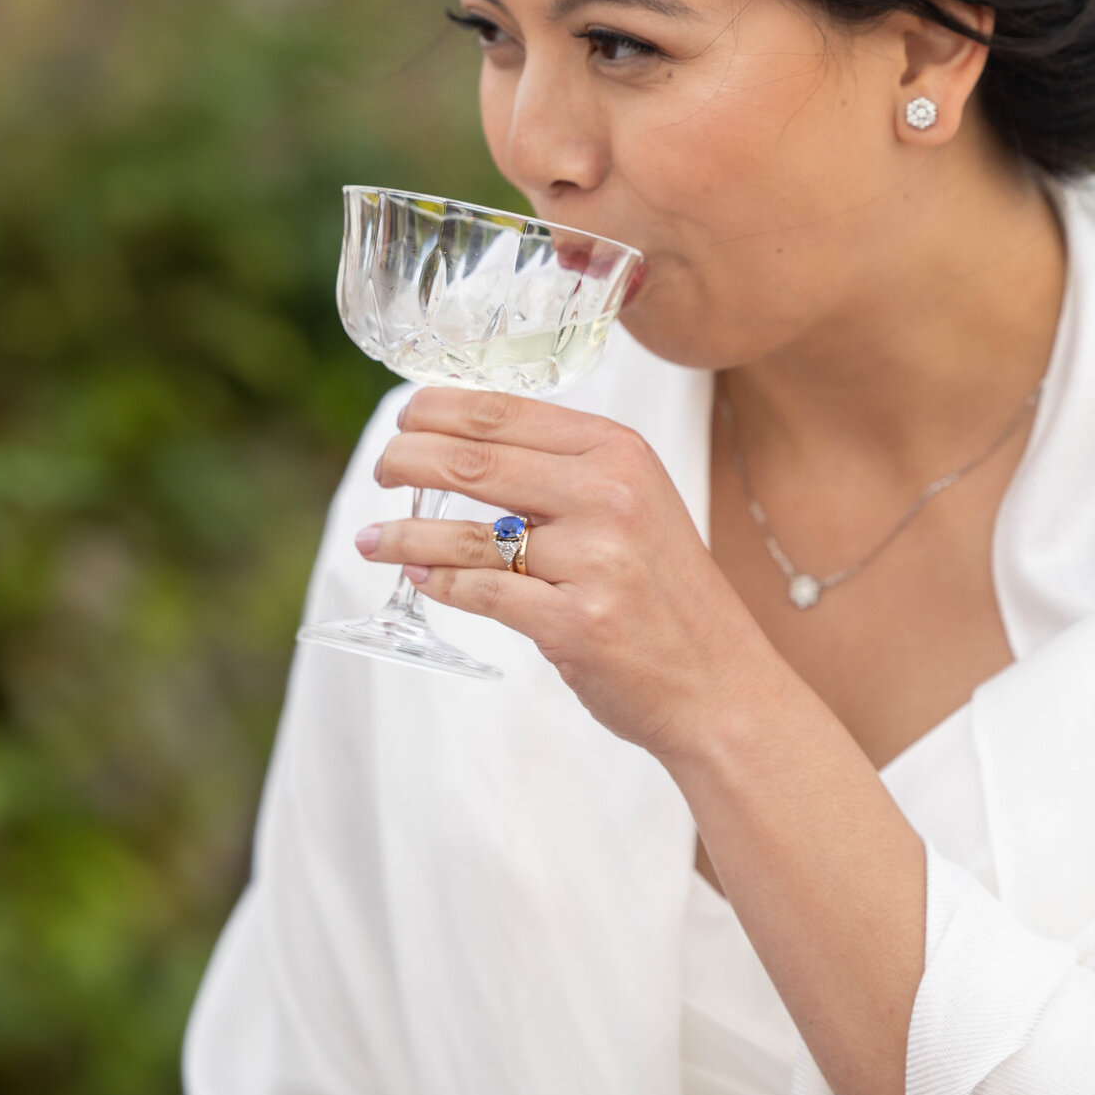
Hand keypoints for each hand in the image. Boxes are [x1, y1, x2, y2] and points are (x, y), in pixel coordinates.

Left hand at [358, 387, 768, 763]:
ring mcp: (594, 560)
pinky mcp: (576, 623)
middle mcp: (609, 495)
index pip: (504, 412)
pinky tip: (418, 578)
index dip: (438, 410)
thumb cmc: (665, 593)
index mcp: (618, 451)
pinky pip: (481, 593)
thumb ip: (563, 472)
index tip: (404, 419)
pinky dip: (438, 583)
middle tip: (382, 470)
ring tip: (373, 538)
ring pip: (467, 534)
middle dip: (408, 461)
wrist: (721, 684)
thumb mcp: (634, 503)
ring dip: (405, 534)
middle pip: (475, 460)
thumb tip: (461, 445)